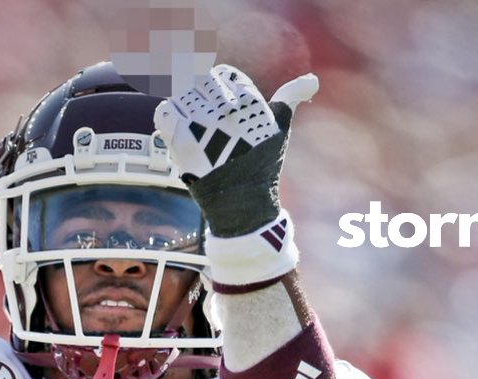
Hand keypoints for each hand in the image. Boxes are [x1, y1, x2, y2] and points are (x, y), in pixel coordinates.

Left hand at [153, 65, 318, 236]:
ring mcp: (203, 125)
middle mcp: (227, 111)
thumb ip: (290, 98)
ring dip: (185, 108)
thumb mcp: (280, 129)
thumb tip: (312, 80)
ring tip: (193, 125)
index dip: (218, 84)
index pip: (223, 75)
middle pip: (201, 83)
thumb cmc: (262, 165)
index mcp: (250, 104)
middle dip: (201, 96)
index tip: (217, 98)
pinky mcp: (183, 141)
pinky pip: (165, 112)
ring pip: (183, 96)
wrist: (243, 206)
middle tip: (203, 115)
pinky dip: (168, 116)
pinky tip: (178, 128)